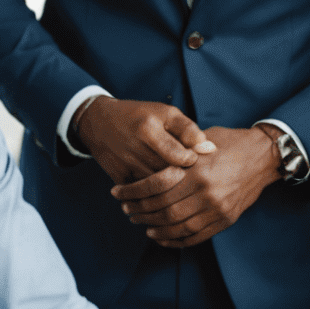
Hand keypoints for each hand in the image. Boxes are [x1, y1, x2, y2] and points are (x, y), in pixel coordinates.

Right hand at [74, 97, 214, 183]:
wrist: (99, 123)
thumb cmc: (140, 116)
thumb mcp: (165, 114)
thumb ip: (189, 130)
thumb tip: (210, 149)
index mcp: (148, 129)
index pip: (180, 156)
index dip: (193, 161)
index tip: (195, 160)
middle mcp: (135, 149)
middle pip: (170, 175)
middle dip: (186, 179)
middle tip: (195, 179)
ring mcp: (126, 166)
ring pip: (158, 188)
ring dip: (173, 190)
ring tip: (183, 186)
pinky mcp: (119, 179)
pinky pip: (144, 193)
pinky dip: (157, 194)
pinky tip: (166, 191)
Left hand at [111, 126, 278, 247]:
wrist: (263, 157)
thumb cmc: (229, 143)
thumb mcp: (201, 142)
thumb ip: (178, 154)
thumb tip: (148, 163)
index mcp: (197, 170)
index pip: (155, 188)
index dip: (132, 193)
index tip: (118, 193)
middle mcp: (206, 192)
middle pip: (163, 211)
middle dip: (140, 212)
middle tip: (127, 210)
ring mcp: (217, 209)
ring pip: (177, 227)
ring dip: (155, 229)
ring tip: (142, 224)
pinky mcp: (225, 220)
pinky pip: (196, 237)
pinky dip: (176, 240)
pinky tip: (163, 238)